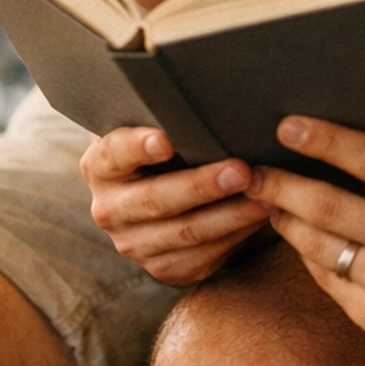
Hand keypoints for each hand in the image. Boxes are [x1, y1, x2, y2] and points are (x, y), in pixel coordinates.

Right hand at [80, 129, 269, 284]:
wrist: (161, 193)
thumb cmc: (166, 148)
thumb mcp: (154, 129)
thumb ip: (167, 118)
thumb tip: (207, 98)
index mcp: (99, 166)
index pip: (115, 154)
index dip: (139, 147)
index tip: (166, 140)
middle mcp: (109, 209)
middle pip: (155, 200)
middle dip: (202, 186)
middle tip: (241, 170)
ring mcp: (133, 243)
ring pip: (186, 232)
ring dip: (230, 215)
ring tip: (265, 196)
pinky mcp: (163, 267)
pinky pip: (203, 256)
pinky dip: (236, 235)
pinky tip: (261, 216)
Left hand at [246, 117, 364, 365]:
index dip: (325, 140)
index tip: (287, 126)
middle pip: (328, 205)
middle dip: (281, 183)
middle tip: (250, 168)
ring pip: (318, 243)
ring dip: (284, 218)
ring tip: (264, 198)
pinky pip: (326, 278)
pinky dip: (307, 253)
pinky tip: (295, 235)